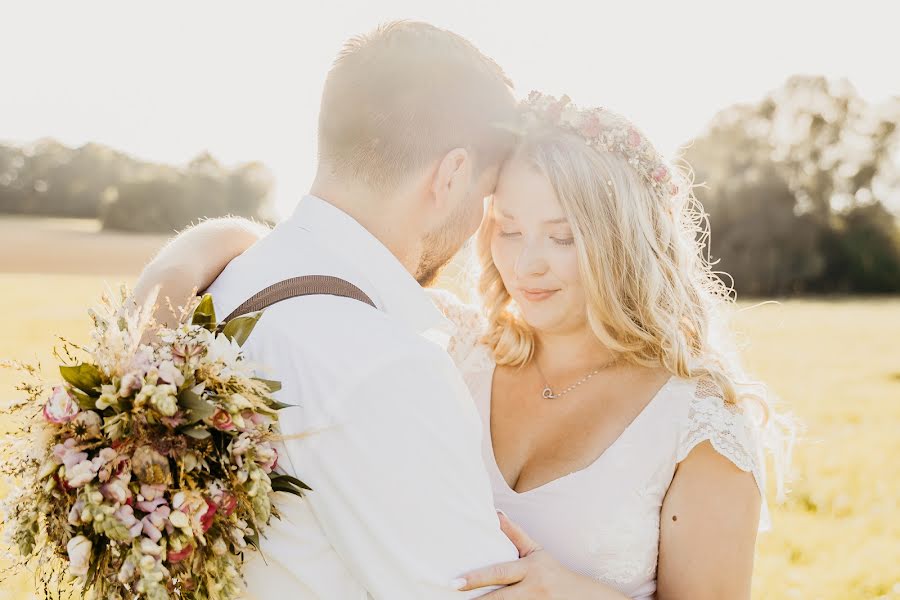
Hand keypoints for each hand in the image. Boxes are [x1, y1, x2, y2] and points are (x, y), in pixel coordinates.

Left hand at [455, 512, 624, 598]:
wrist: (584, 598)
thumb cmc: (554, 572)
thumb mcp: (537, 552)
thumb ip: (516, 536)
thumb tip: (495, 514)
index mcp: (530, 570)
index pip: (499, 573)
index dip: (476, 579)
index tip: (455, 582)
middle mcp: (533, 590)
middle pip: (499, 599)